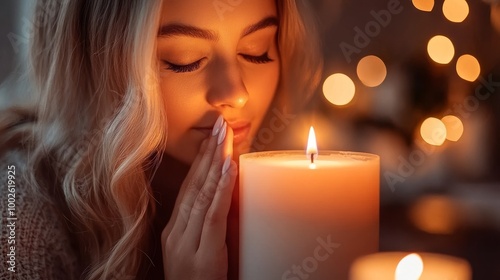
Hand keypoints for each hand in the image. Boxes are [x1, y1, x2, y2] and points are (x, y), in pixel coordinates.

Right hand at [162, 116, 236, 279]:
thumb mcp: (201, 252)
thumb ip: (210, 228)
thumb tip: (227, 199)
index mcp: (174, 231)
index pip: (189, 188)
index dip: (200, 160)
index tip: (211, 136)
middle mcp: (176, 232)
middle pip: (194, 185)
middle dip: (207, 152)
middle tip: (220, 124)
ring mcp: (186, 243)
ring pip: (202, 194)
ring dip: (215, 161)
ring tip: (225, 135)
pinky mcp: (201, 254)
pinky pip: (211, 214)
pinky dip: (219, 188)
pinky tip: (228, 166)